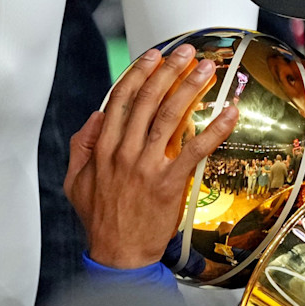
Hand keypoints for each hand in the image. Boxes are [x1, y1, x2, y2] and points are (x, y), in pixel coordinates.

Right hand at [64, 44, 237, 268]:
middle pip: (147, 100)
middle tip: (185, 51)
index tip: (153, 56)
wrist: (117, 254)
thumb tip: (97, 116)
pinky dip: (214, 129)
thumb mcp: (75, 180)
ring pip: (169, 117)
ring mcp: (146, 166)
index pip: (121, 100)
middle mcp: (124, 151)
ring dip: (189, 88)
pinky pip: (194, 150)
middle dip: (168, 71)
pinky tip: (229, 113)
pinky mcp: (169, 183)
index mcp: (103, 148)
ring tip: (206, 69)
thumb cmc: (100, 219)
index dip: (138, 73)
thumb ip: (81, 145)